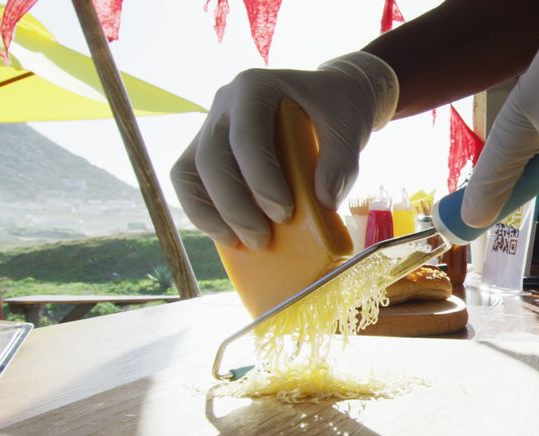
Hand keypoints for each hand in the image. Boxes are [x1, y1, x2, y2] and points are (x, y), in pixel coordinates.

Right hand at [171, 52, 398, 247]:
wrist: (328, 98)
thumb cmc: (336, 111)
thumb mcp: (350, 129)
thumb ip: (342, 162)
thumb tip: (325, 201)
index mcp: (255, 87)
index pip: (246, 137)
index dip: (260, 179)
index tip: (285, 213)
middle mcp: (224, 103)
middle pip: (211, 158)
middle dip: (234, 205)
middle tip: (263, 239)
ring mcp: (210, 125)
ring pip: (189, 171)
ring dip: (211, 213)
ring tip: (243, 243)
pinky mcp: (205, 149)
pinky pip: (188, 181)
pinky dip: (203, 211)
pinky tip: (228, 236)